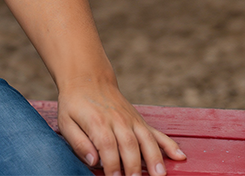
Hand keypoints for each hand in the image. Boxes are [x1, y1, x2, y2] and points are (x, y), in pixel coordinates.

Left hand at [57, 79, 185, 175]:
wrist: (87, 78)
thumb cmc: (74, 104)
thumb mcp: (65, 121)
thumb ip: (78, 142)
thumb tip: (93, 161)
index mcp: (98, 122)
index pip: (107, 147)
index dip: (112, 165)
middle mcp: (117, 120)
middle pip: (129, 146)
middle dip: (134, 167)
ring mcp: (131, 120)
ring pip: (146, 140)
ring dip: (154, 159)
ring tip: (159, 175)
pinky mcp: (139, 121)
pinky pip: (157, 133)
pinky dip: (169, 144)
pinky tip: (180, 156)